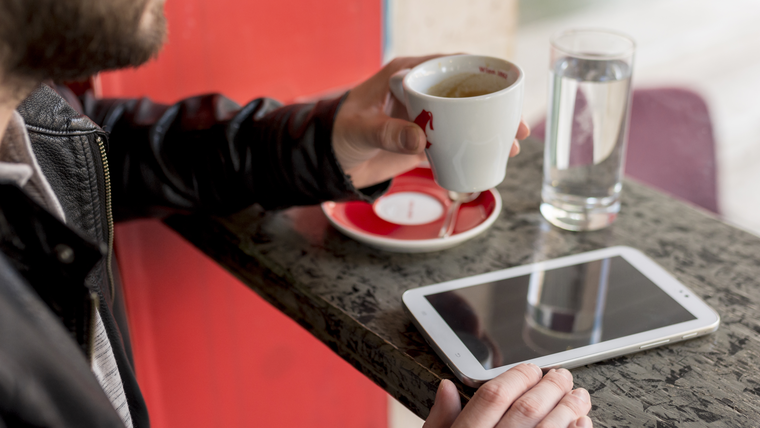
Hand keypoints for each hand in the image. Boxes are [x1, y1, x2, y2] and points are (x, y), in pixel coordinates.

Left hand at [332, 55, 529, 189]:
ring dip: (488, 132)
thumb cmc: (338, 133)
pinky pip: (453, 143)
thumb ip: (388, 133)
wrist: (327, 162)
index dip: (480, 73)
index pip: (449, 65)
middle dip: (494, 108)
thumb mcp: (361, 130)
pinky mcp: (421, 142)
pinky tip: (492, 158)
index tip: (504, 87)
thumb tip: (421, 138)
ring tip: (512, 146)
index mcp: (406, 75)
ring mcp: (423, 118)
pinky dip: (472, 150)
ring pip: (464, 120)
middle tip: (517, 125)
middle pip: (465, 95)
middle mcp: (419, 93)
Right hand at [425, 364, 591, 427]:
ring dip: (568, 408)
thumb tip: (448, 388)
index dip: (516, 377)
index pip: (493, 396)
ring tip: (579, 396)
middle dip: (549, 387)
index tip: (531, 370)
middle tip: (563, 377)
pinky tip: (583, 424)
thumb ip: (440, 422)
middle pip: (526, 409)